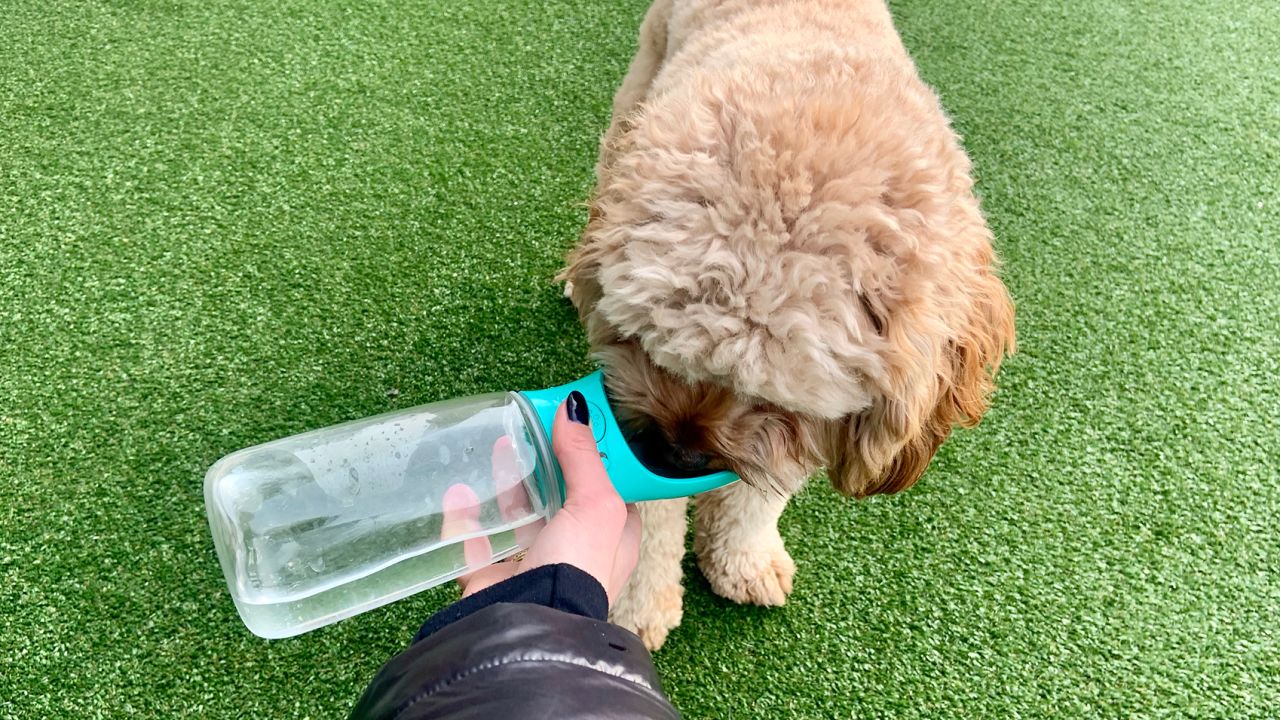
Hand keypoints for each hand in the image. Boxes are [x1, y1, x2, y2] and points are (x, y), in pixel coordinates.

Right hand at [440, 392, 641, 604]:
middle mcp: (574, 556)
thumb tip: (574, 408)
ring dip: (507, 485)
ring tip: (498, 447)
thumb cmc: (577, 570)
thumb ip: (584, 457)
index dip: (597, 459)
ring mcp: (531, 570)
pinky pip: (474, 545)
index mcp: (612, 541)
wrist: (527, 627)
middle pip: (560, 500)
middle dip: (545, 466)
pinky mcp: (492, 584)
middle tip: (530, 429)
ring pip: (518, 520)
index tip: (578, 427)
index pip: (611, 493)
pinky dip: (464, 519)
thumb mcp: (595, 505)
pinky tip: (457, 492)